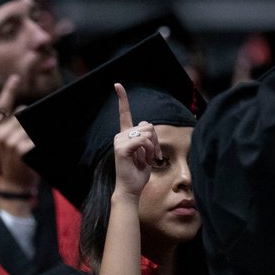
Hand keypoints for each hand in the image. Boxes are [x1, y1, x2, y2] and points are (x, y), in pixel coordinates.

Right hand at [0, 73, 37, 192]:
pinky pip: (37, 137)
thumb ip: (10, 129)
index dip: (9, 90)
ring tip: (38, 141)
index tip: (16, 78)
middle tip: (35, 130)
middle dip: (31, 118)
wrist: (13, 188)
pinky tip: (44, 146)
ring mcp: (11, 140)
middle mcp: (0, 133)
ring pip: (30, 123)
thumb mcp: (4, 146)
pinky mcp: (22, 148)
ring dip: (38, 129)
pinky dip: (44, 140)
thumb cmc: (11, 166)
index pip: (2, 106)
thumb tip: (23, 111)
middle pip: (22, 112)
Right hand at [112, 83, 159, 199]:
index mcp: (125, 135)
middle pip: (148, 125)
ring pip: (148, 132)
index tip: (117, 85)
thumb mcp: (146, 152)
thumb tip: (149, 130)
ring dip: (154, 147)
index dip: (122, 99)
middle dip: (156, 140)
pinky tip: (145, 160)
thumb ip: (147, 138)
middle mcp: (120, 135)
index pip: (124, 113)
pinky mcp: (122, 148)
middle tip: (153, 156)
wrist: (130, 189)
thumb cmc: (139, 173)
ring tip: (148, 159)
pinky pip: (143, 140)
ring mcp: (119, 141)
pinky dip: (150, 151)